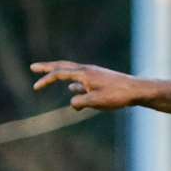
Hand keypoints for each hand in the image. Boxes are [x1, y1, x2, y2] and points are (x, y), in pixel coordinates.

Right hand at [31, 61, 147, 110]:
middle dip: (47, 68)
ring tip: (50, 76)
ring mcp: (94, 74)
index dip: (46, 80)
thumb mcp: (96, 102)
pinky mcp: (101, 80)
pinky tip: (73, 90)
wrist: (137, 90)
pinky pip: (82, 80)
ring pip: (72, 73)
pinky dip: (74, 84)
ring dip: (60, 75)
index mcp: (84, 74)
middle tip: (34, 67)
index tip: (36, 87)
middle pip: (63, 67)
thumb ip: (80, 102)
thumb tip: (72, 103)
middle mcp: (87, 70)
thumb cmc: (118, 96)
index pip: (59, 74)